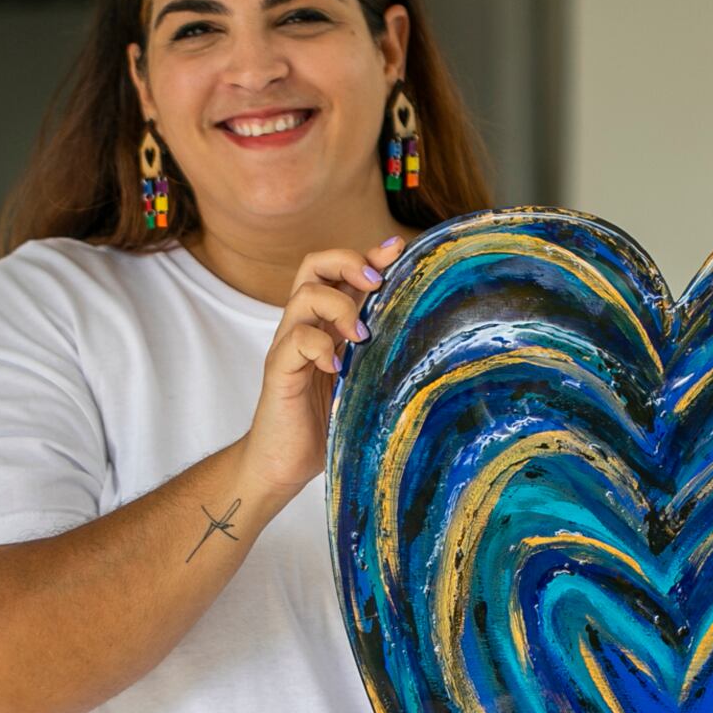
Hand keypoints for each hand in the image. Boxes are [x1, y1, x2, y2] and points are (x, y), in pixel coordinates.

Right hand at [236, 235, 405, 507]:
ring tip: (361, 336)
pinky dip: (319, 347)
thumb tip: (433, 343)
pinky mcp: (279, 371)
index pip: (339, 272)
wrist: (283, 464)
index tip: (398, 248)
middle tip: (376, 283)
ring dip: (339, 306)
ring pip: (303, 297)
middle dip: (347, 262)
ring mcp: (288, 347)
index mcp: (327, 324)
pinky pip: (293, 341)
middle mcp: (305, 326)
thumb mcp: (365, 383)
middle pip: (313, 267)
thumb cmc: (329, 424)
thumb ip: (383, 357)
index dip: (367, 255)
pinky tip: (338, 367)